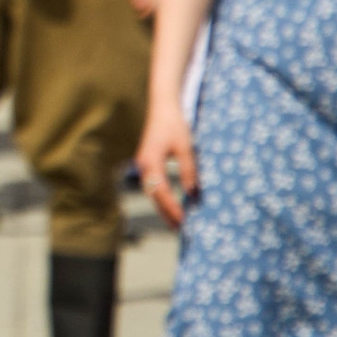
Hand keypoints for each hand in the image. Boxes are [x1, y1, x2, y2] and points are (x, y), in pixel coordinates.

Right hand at [136, 98, 197, 227]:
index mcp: (151, 163)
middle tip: (181, 230)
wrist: (163, 107)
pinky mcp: (147, 163)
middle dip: (166, 213)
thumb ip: (188, 171)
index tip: (185, 221)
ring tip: (176, 223)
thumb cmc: (174, 125)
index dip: (173, 208)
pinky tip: (172, 204)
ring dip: (163, 207)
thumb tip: (192, 193)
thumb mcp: (185, 148)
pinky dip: (162, 197)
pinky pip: (153, 185)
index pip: (161, 192)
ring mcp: (144, 166)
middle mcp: (143, 167)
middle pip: (153, 196)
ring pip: (152, 192)